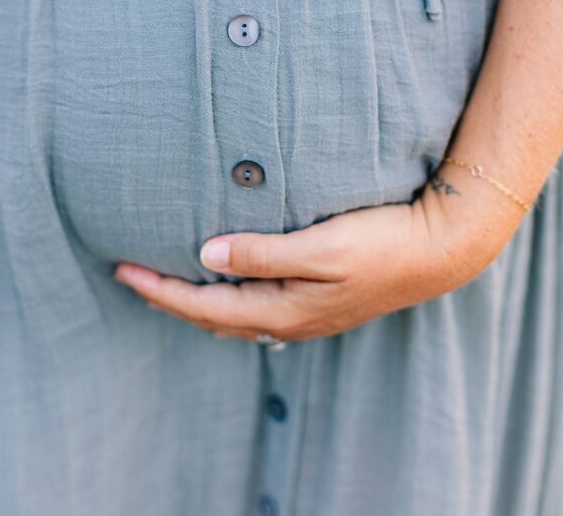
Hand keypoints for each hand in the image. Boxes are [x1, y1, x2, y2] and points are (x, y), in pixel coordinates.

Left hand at [113, 175, 518, 341]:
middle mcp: (289, 320)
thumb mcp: (320, 246)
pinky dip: (227, 298)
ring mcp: (306, 314)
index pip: (204, 305)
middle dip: (170, 299)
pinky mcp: (319, 302)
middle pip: (212, 317)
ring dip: (196, 301)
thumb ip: (262, 253)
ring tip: (168, 282)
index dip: (161, 290)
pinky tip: (227, 280)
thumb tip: (207, 254)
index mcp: (283, 309)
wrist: (438, 251)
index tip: (124, 271)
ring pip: (234, 315)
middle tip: (132, 276)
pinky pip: (256, 307)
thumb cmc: (381, 242)